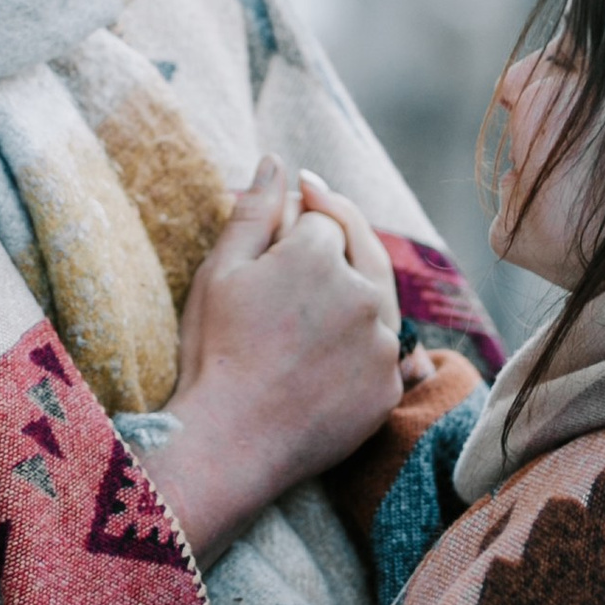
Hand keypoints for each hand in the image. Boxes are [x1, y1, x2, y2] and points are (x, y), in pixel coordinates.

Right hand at [148, 159, 405, 567]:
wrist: (229, 442)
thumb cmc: (214, 350)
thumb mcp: (221, 271)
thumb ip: (256, 210)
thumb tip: (276, 161)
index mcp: (321, 253)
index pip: (320, 219)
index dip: (298, 222)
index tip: (278, 230)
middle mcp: (365, 291)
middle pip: (361, 249)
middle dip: (337, 242)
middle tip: (303, 259)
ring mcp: (383, 343)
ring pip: (376, 299)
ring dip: (352, 293)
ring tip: (308, 312)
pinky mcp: (390, 387)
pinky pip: (383, 350)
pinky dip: (361, 343)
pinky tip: (324, 355)